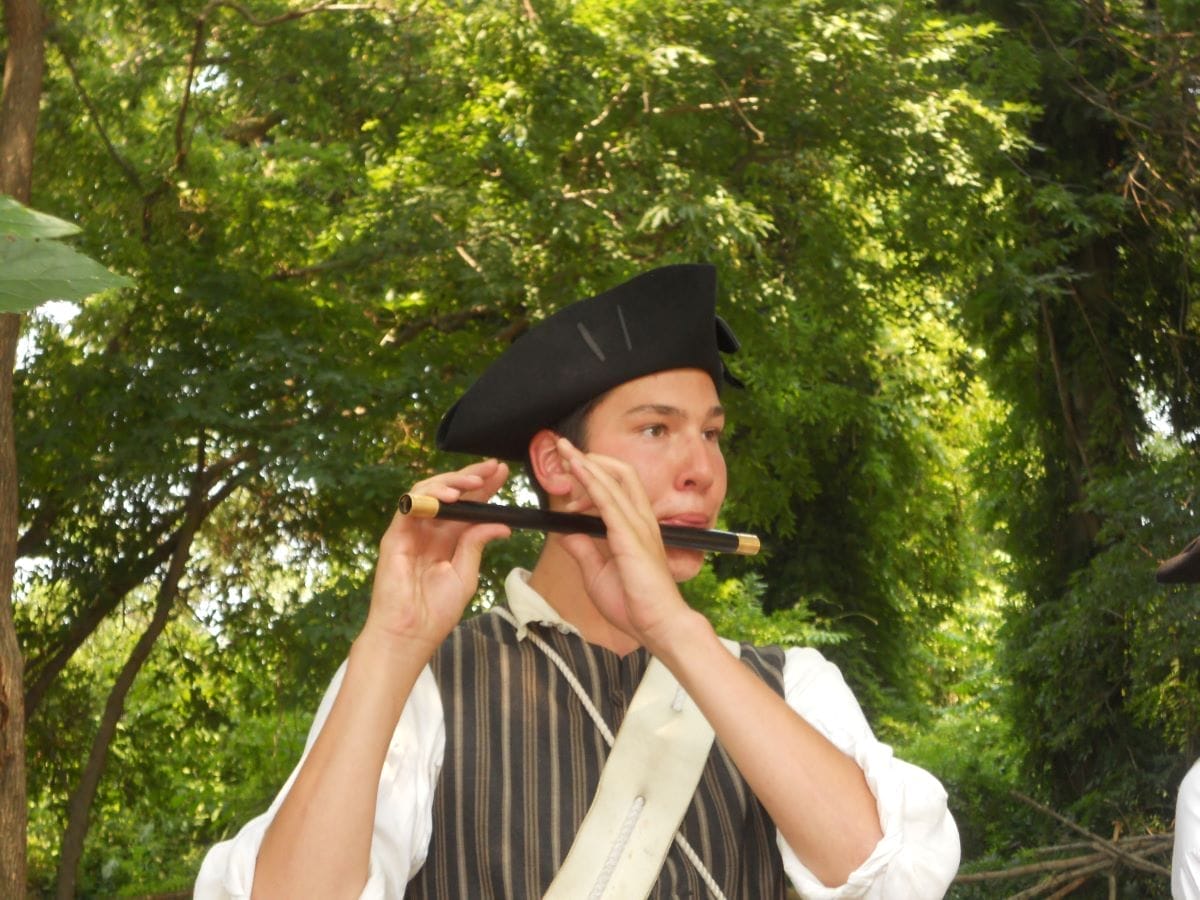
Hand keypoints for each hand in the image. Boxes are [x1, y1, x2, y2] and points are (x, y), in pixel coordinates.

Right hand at [363, 458, 510, 654]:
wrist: (411, 634)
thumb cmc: (436, 612)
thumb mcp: (466, 575)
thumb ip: (477, 544)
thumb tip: (501, 524)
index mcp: (449, 540)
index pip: (467, 506)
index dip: (483, 488)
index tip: (502, 472)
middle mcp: (430, 531)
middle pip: (449, 493)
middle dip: (471, 477)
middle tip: (493, 467)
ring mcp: (412, 531)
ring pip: (428, 492)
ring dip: (451, 482)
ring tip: (473, 482)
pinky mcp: (395, 536)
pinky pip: (410, 507)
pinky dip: (429, 497)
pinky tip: (449, 497)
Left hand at [554, 438, 692, 648]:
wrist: (658, 626)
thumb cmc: (633, 604)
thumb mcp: (596, 573)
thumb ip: (582, 549)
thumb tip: (564, 533)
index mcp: (635, 528)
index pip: (616, 487)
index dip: (590, 475)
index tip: (565, 474)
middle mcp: (640, 520)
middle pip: (619, 473)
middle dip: (590, 458)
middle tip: (563, 450)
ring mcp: (638, 526)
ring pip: (613, 480)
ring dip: (586, 463)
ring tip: (564, 451)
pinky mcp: (631, 536)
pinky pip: (609, 500)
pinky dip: (591, 481)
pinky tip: (576, 470)